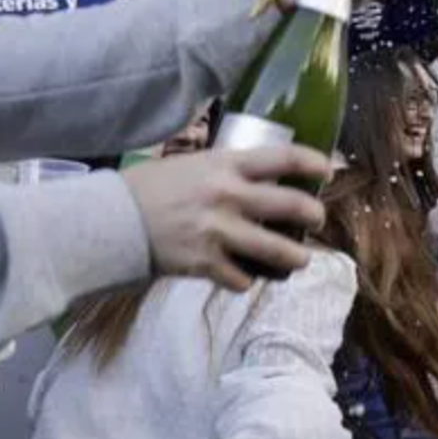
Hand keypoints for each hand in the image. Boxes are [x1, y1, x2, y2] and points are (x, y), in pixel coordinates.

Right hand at [122, 145, 328, 291]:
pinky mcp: (204, 264)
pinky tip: (244, 276)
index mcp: (224, 165)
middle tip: (317, 219)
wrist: (109, 221)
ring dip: (296, 257)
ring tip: (300, 259)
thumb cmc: (148, 187)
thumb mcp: (190, 164)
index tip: (328, 169)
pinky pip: (242, 279)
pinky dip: (246, 280)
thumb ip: (224, 170)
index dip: (312, 162)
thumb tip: (257, 174)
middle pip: (292, 206)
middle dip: (313, 215)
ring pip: (277, 251)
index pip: (283, 157)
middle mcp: (227, 196)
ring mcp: (218, 232)